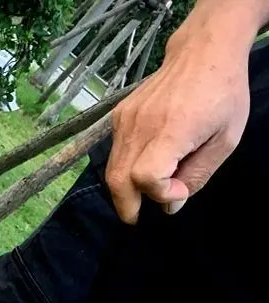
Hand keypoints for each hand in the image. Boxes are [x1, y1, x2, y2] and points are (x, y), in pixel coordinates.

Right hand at [105, 4, 261, 223]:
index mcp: (172, 129)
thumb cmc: (223, 93)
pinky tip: (141, 165)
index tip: (178, 191)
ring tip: (140, 196)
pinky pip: (114, 153)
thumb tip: (171, 204)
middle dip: (127, 206)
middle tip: (137, 216)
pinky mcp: (119, 115)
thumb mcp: (226, 139)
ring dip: (123, 190)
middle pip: (118, 181)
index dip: (158, 193)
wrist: (204, 50)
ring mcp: (126, 119)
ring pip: (112, 170)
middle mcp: (142, 125)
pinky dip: (123, 168)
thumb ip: (198, 175)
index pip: (146, 177)